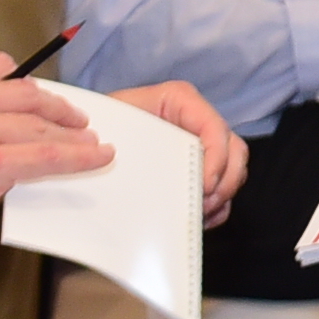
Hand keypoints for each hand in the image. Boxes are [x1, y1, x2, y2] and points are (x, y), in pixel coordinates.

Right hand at [0, 53, 106, 263]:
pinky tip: (96, 158)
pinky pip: (46, 156)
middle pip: (28, 96)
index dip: (28, 84)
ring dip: (73, 135)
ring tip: (91, 144)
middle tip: (77, 121)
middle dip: (58, 109)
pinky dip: (78, 157)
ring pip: (40, 126)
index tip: (42, 95)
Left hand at [110, 81, 248, 222]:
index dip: (217, 157)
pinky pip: (223, 188)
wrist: (85, 139)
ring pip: (234, 169)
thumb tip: (142, 164)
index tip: (204, 186)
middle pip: (234, 149)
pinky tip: (196, 217)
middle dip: (224, 181)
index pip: (214, 126)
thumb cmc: (97, 125)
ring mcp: (200, 146)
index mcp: (178, 101)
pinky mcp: (197, 168)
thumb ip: (127, 134)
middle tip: (203, 204)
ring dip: (222, 195)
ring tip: (198, 213)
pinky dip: (217, 207)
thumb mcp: (110, 122)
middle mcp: (196, 121)